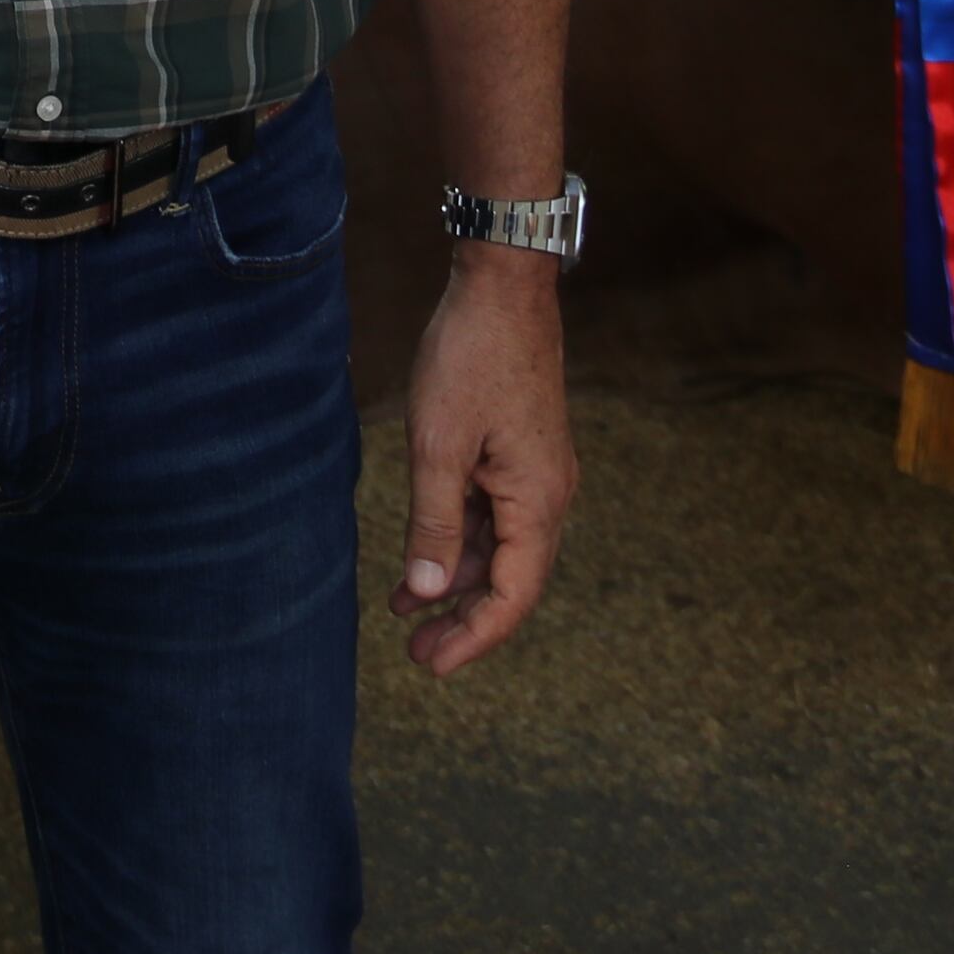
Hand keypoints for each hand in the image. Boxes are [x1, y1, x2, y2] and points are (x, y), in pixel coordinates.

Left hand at [390, 248, 573, 676]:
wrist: (501, 286)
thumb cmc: (470, 358)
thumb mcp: (438, 446)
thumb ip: (433, 522)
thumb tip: (425, 593)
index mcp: (538, 501)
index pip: (513, 596)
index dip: (475, 637)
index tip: (432, 667)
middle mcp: (548, 495)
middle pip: (510, 581)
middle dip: (464, 620)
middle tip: (415, 655)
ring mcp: (536, 474)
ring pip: (498, 549)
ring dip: (454, 580)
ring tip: (404, 610)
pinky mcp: (519, 454)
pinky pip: (493, 515)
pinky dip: (457, 539)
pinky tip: (420, 555)